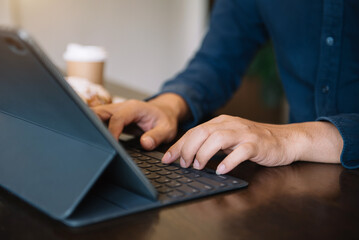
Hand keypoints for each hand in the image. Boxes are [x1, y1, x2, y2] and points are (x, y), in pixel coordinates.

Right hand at [92, 93, 188, 149]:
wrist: (164, 112)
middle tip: (92, 142)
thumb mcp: (166, 129)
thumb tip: (145, 143)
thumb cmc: (164, 119)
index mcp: (134, 108)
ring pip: (95, 114)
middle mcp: (122, 107)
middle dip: (92, 125)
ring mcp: (115, 111)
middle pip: (100, 112)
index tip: (112, 145)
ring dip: (90, 126)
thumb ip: (157, 136)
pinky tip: (92, 139)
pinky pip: (98, 120)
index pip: (117, 118)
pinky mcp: (112, 117)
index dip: (112, 132)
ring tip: (89, 141)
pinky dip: (93, 128)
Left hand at [162, 115, 342, 173]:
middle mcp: (230, 124)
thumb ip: (211, 143)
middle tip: (184, 165)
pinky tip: (221, 170)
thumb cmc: (254, 141)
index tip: (167, 159)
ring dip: (204, 153)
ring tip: (199, 166)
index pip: (194, 132)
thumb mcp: (229, 139)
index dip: (179, 145)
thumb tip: (187, 155)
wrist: (285, 139)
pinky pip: (240, 151)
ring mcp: (244, 134)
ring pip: (218, 138)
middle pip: (202, 132)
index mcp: (221, 122)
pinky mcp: (256, 144)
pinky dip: (228, 161)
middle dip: (188, 149)